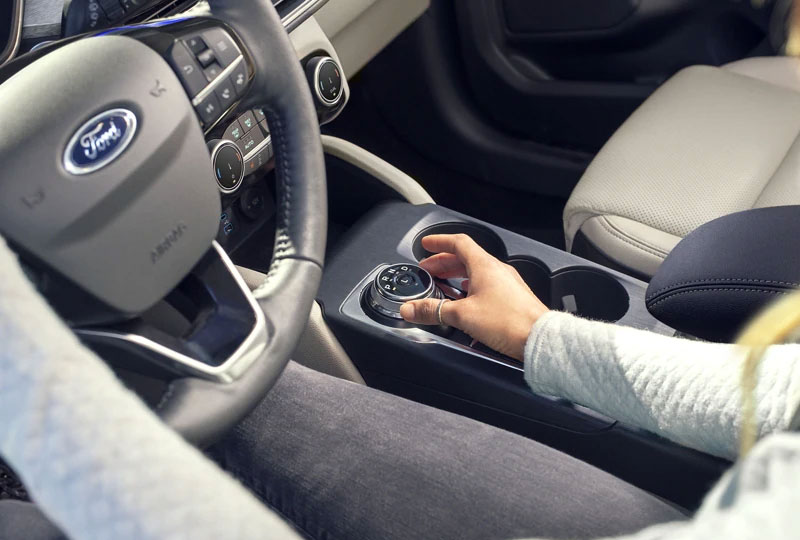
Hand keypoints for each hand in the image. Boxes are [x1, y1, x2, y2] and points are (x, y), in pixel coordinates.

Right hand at [399, 234, 548, 360]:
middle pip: (466, 258)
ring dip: (457, 275)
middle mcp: (497, 270)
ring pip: (477, 272)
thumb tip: (410, 309)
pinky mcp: (512, 298)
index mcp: (485, 265)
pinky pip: (487, 285)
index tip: (427, 244)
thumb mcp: (462, 315)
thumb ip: (432, 311)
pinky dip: (470, 288)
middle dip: (443, 262)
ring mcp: (507, 284)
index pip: (459, 243)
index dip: (440, 242)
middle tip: (428, 270)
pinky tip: (466, 301)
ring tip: (443, 285)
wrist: (539, 338)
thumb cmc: (509, 321)